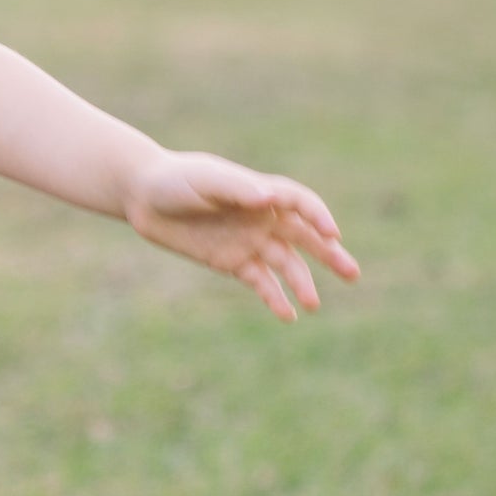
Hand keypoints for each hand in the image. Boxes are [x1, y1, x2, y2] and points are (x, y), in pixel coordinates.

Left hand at [123, 150, 358, 319]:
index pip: (301, 203)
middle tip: (352, 274)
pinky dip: (274, 298)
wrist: (143, 196)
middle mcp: (262, 217)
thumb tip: (269, 197)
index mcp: (261, 193)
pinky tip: (287, 316)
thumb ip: (238, 188)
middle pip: (304, 237)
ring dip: (302, 283)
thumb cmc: (176, 179)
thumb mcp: (206, 180)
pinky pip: (261, 282)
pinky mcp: (232, 262)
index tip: (332, 233)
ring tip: (313, 304)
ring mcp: (249, 241)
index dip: (319, 216)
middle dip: (329, 254)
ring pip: (286, 264)